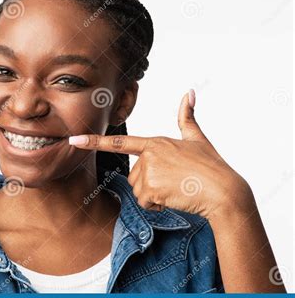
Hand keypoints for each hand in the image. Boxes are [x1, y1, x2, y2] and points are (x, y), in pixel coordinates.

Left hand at [69, 89, 253, 219]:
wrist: (224, 191)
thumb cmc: (211, 166)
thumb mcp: (197, 138)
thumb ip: (187, 117)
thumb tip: (190, 92)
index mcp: (155, 142)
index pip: (119, 143)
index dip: (93, 142)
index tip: (73, 141)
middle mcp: (149, 154)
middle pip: (133, 177)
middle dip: (149, 185)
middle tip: (174, 182)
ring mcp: (149, 171)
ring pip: (138, 191)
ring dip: (154, 196)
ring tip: (176, 190)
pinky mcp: (151, 188)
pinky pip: (145, 202)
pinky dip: (157, 205)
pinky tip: (174, 198)